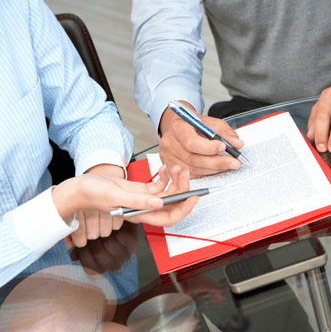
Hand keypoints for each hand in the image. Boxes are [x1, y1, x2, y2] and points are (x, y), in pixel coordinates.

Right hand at [54, 164, 197, 240]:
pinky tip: (163, 168)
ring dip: (175, 181)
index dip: (184, 210)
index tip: (193, 197)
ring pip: (168, 194)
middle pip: (172, 205)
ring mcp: (144, 199)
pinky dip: (165, 177)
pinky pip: (159, 185)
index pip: (168, 218)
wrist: (80, 187)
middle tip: (185, 174)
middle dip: (182, 190)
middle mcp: (144, 209)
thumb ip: (138, 200)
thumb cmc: (92, 194)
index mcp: (139, 215)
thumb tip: (159, 203)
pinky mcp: (141, 190)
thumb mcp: (115, 195)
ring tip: (176, 168)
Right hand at [69, 221, 138, 273]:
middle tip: (89, 230)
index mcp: (100, 267)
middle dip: (92, 240)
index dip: (83, 253)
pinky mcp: (133, 244)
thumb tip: (74, 256)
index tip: (80, 241)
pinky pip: (121, 237)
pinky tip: (110, 224)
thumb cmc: (97, 229)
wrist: (117, 219)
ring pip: (109, 245)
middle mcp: (113, 265)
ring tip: (98, 225)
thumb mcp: (84, 237)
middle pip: (99, 255)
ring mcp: (124, 256)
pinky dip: (114, 228)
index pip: (89, 268)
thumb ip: (77, 247)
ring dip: (102, 233)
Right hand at [159, 101, 243, 176]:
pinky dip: (207, 173)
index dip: (209, 147)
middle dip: (217, 162)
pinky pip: (191, 174)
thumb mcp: (211, 123)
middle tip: (234, 162)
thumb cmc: (195, 125)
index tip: (224, 147)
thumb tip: (237, 144)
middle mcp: (170, 143)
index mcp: (178, 128)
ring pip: (193, 169)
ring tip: (229, 166)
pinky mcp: (171, 167)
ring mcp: (169, 157)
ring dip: (214, 169)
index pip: (191, 142)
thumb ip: (225, 132)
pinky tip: (217, 169)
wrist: (181, 128)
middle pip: (193, 158)